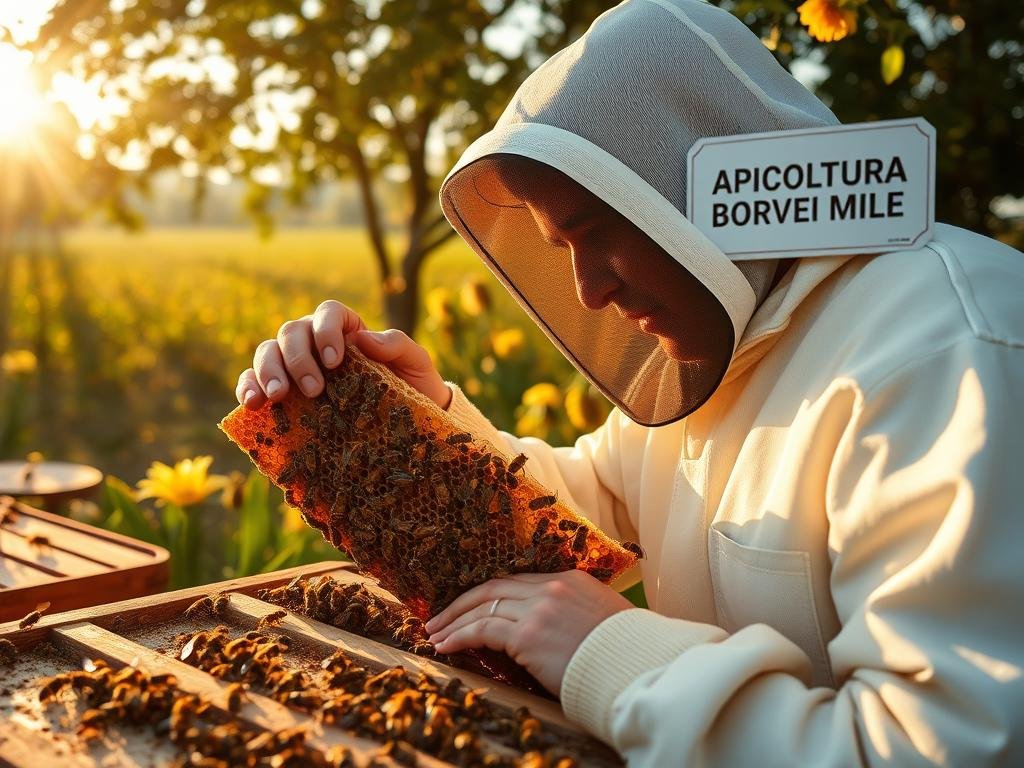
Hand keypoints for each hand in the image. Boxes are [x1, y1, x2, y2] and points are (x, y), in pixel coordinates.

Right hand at [235, 299, 451, 409]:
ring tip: (278, 397)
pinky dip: (248, 387)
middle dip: (297, 359)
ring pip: (268, 352)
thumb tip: (363, 337)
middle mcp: (315, 342)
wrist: (407, 424)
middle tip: (313, 390)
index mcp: (346, 329)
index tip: (335, 361)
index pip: (328, 313)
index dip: (326, 331)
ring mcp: (295, 366)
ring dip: (268, 371)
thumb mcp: (416, 363)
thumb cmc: (413, 386)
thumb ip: (396, 343)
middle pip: (292, 333)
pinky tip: (252, 404)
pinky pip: (254, 381)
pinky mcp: (281, 392)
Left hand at [424, 570, 632, 695]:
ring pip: (483, 607)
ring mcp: (538, 609)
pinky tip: (445, 646)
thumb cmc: (625, 652)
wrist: (636, 666)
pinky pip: (482, 630)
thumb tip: (554, 632)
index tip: (470, 606)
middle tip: (439, 617)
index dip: (488, 593)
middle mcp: (551, 588)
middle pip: (494, 588)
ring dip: (454, 622)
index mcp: (570, 580)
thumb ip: (574, 615)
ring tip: (435, 635)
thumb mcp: (602, 618)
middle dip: (462, 603)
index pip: (517, 582)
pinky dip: (459, 636)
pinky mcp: (528, 634)